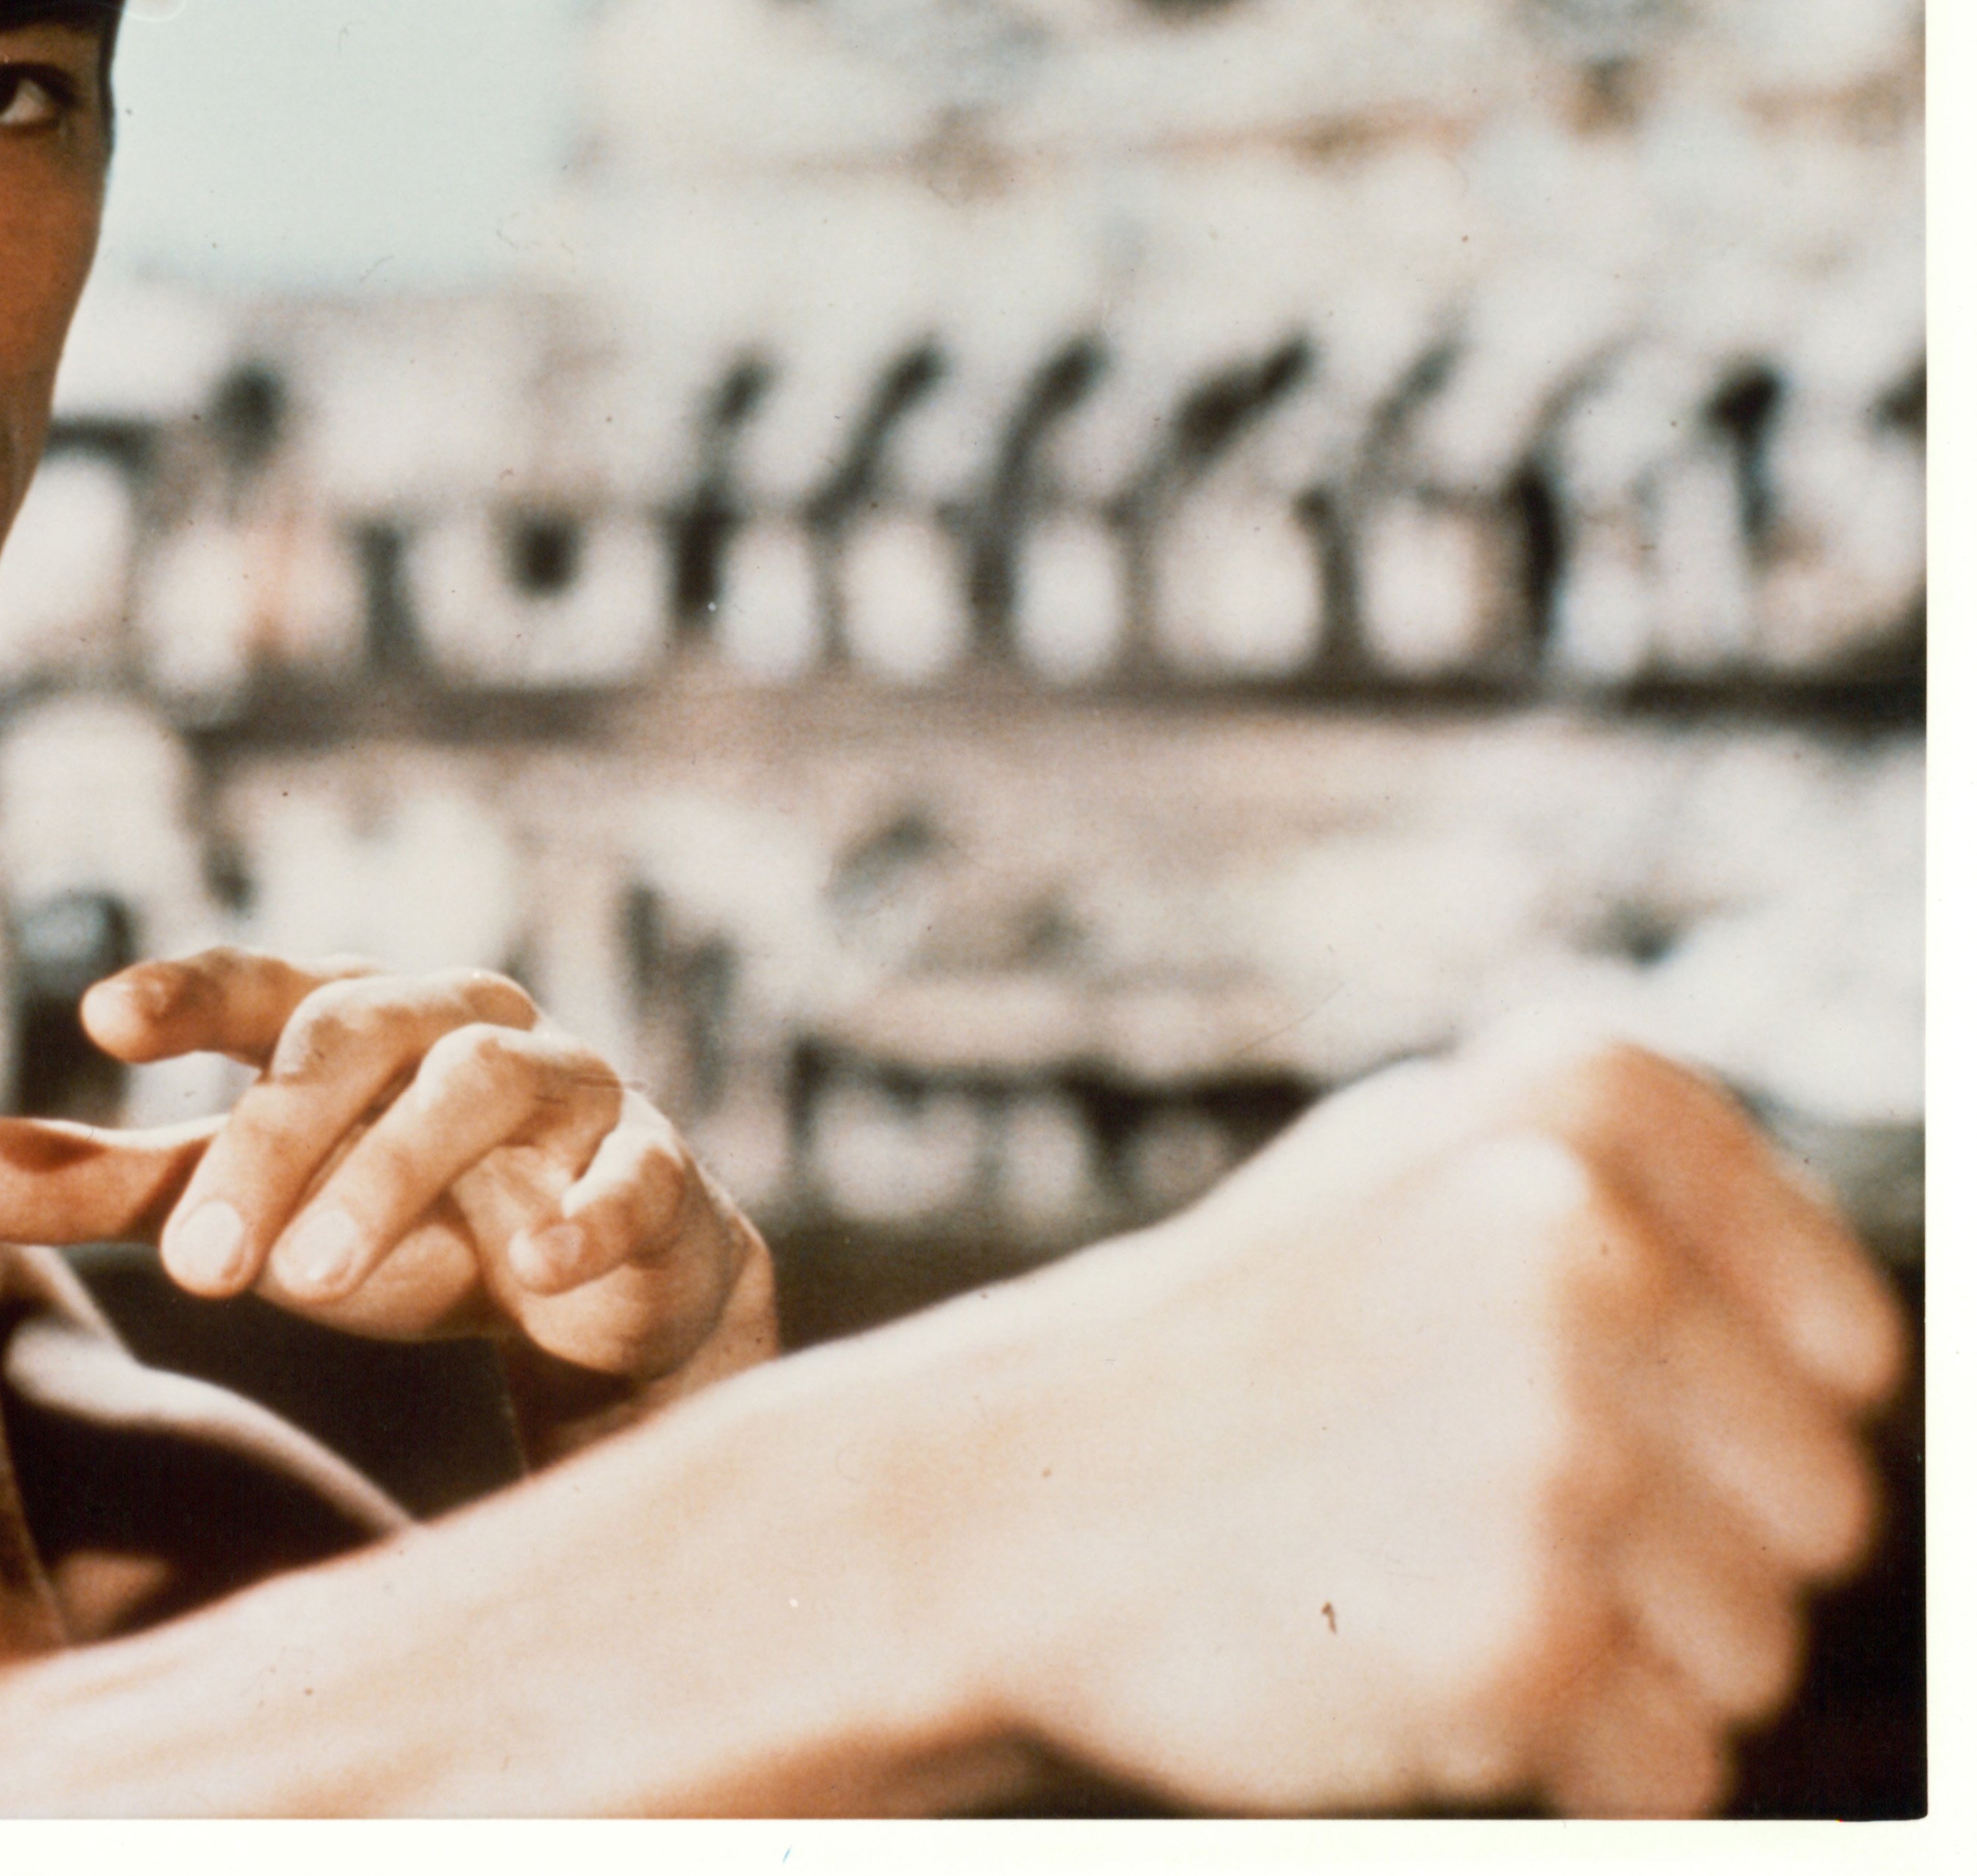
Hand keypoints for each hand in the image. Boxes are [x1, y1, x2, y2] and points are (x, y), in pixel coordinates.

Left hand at [0, 949, 771, 1405]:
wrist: (601, 1286)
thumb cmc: (397, 1216)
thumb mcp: (245, 1200)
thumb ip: (94, 1186)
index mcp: (351, 1015)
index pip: (261, 984)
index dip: (190, 992)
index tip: (103, 1018)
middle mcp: (454, 1023)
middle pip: (354, 1038)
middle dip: (271, 1142)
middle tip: (196, 1264)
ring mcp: (566, 1085)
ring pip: (478, 1091)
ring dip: (392, 1177)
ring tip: (310, 1285)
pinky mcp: (656, 1166)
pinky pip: (635, 1169)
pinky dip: (590, 1211)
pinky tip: (539, 1269)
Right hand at [831, 1026, 1906, 1814]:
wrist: (1003, 1499)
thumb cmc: (1244, 1346)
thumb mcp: (1424, 1172)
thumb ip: (1636, 1196)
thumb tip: (1872, 1338)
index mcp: (1584, 1097)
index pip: (1848, 1350)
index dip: (1717, 1420)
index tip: (1553, 1410)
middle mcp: (1580, 1240)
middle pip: (1825, 1508)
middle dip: (1679, 1551)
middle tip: (1465, 1509)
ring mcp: (1551, 1439)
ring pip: (1758, 1650)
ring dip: (1618, 1660)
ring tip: (1418, 1569)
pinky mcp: (1523, 1639)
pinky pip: (1674, 1777)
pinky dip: (1560, 1765)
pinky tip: (1399, 1660)